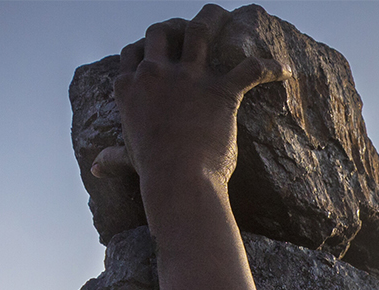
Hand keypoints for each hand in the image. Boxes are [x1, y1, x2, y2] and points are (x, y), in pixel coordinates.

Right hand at [91, 5, 280, 196]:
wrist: (178, 182)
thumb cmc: (153, 175)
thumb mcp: (129, 158)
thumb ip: (112, 157)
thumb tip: (95, 167)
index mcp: (129, 87)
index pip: (132, 52)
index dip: (146, 46)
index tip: (159, 47)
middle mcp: (155, 74)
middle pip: (162, 31)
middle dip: (176, 24)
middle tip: (192, 26)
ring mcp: (188, 79)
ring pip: (200, 30)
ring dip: (214, 18)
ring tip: (226, 14)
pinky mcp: (220, 91)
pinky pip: (250, 69)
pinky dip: (269, 67)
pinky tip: (284, 70)